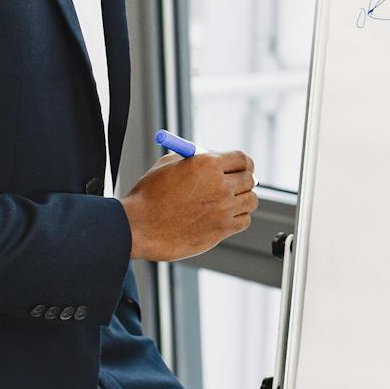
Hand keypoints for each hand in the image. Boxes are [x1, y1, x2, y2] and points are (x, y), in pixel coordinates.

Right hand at [120, 150, 257, 260]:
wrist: (138, 227)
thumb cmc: (148, 196)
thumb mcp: (169, 165)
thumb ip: (195, 159)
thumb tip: (214, 159)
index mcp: (208, 164)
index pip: (242, 159)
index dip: (243, 163)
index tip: (241, 167)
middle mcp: (220, 185)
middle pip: (249, 178)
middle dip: (243, 179)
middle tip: (237, 184)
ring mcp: (223, 209)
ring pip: (251, 200)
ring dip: (242, 199)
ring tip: (229, 201)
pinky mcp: (222, 230)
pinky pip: (244, 220)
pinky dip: (238, 218)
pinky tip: (225, 216)